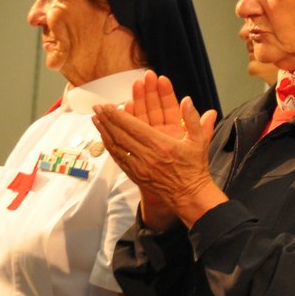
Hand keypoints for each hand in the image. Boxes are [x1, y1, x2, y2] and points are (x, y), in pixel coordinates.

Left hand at [93, 73, 222, 228]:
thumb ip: (193, 119)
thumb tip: (187, 100)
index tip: (107, 105)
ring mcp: (139, 167)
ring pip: (116, 147)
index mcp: (161, 145)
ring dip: (104, 132)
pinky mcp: (136, 175)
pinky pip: (118, 159)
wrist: (189, 195)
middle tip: (97, 107)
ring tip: (95, 119)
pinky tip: (104, 138)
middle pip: (120, 135)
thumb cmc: (194, 168)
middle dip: (107, 120)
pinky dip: (109, 147)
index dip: (118, 115)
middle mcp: (147, 156)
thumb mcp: (199, 141)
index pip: (133, 127)